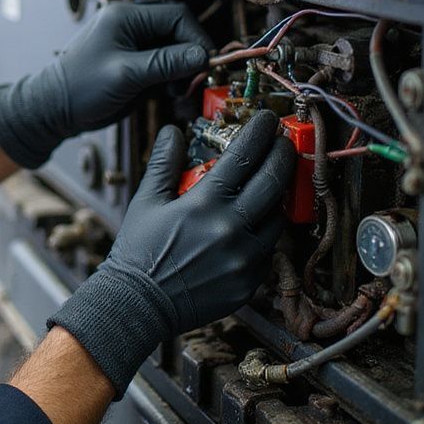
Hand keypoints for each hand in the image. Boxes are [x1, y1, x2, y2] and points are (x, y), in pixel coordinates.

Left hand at [0, 1, 210, 167]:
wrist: (55, 109)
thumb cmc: (79, 87)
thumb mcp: (125, 75)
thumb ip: (165, 63)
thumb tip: (202, 56)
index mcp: (126, 16)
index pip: (176, 16)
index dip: (196, 38)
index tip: (205, 63)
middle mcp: (131, 24)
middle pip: (177, 29)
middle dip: (189, 53)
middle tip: (193, 78)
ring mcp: (133, 43)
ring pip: (173, 47)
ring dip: (182, 67)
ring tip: (177, 89)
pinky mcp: (135, 62)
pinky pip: (163, 63)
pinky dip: (172, 77)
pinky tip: (169, 93)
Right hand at [47, 110, 295, 395]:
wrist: (139, 304)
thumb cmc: (139, 250)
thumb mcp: (146, 201)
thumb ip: (164, 162)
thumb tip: (173, 130)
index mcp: (203, 204)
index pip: (243, 156)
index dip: (260, 132)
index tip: (267, 118)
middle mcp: (230, 230)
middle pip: (274, 182)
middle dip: (284, 155)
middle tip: (284, 142)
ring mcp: (244, 259)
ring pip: (277, 218)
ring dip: (277, 197)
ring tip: (270, 184)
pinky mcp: (250, 282)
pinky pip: (268, 250)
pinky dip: (263, 232)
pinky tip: (252, 224)